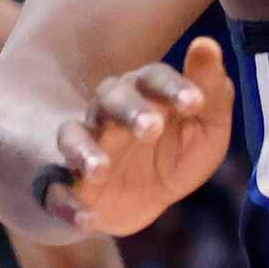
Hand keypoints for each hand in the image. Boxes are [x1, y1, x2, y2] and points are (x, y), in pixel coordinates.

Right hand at [37, 36, 233, 236]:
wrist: (128, 203)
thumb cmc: (171, 156)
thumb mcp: (203, 132)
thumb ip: (212, 95)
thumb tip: (209, 46)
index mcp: (143, 95)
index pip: (153, 78)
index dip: (173, 87)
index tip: (196, 102)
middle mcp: (106, 113)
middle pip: (110, 99)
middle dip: (130, 110)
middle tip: (152, 128)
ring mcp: (81, 148)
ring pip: (73, 138)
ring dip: (85, 152)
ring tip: (101, 169)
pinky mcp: (61, 186)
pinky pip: (55, 193)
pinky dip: (68, 205)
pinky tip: (87, 221)